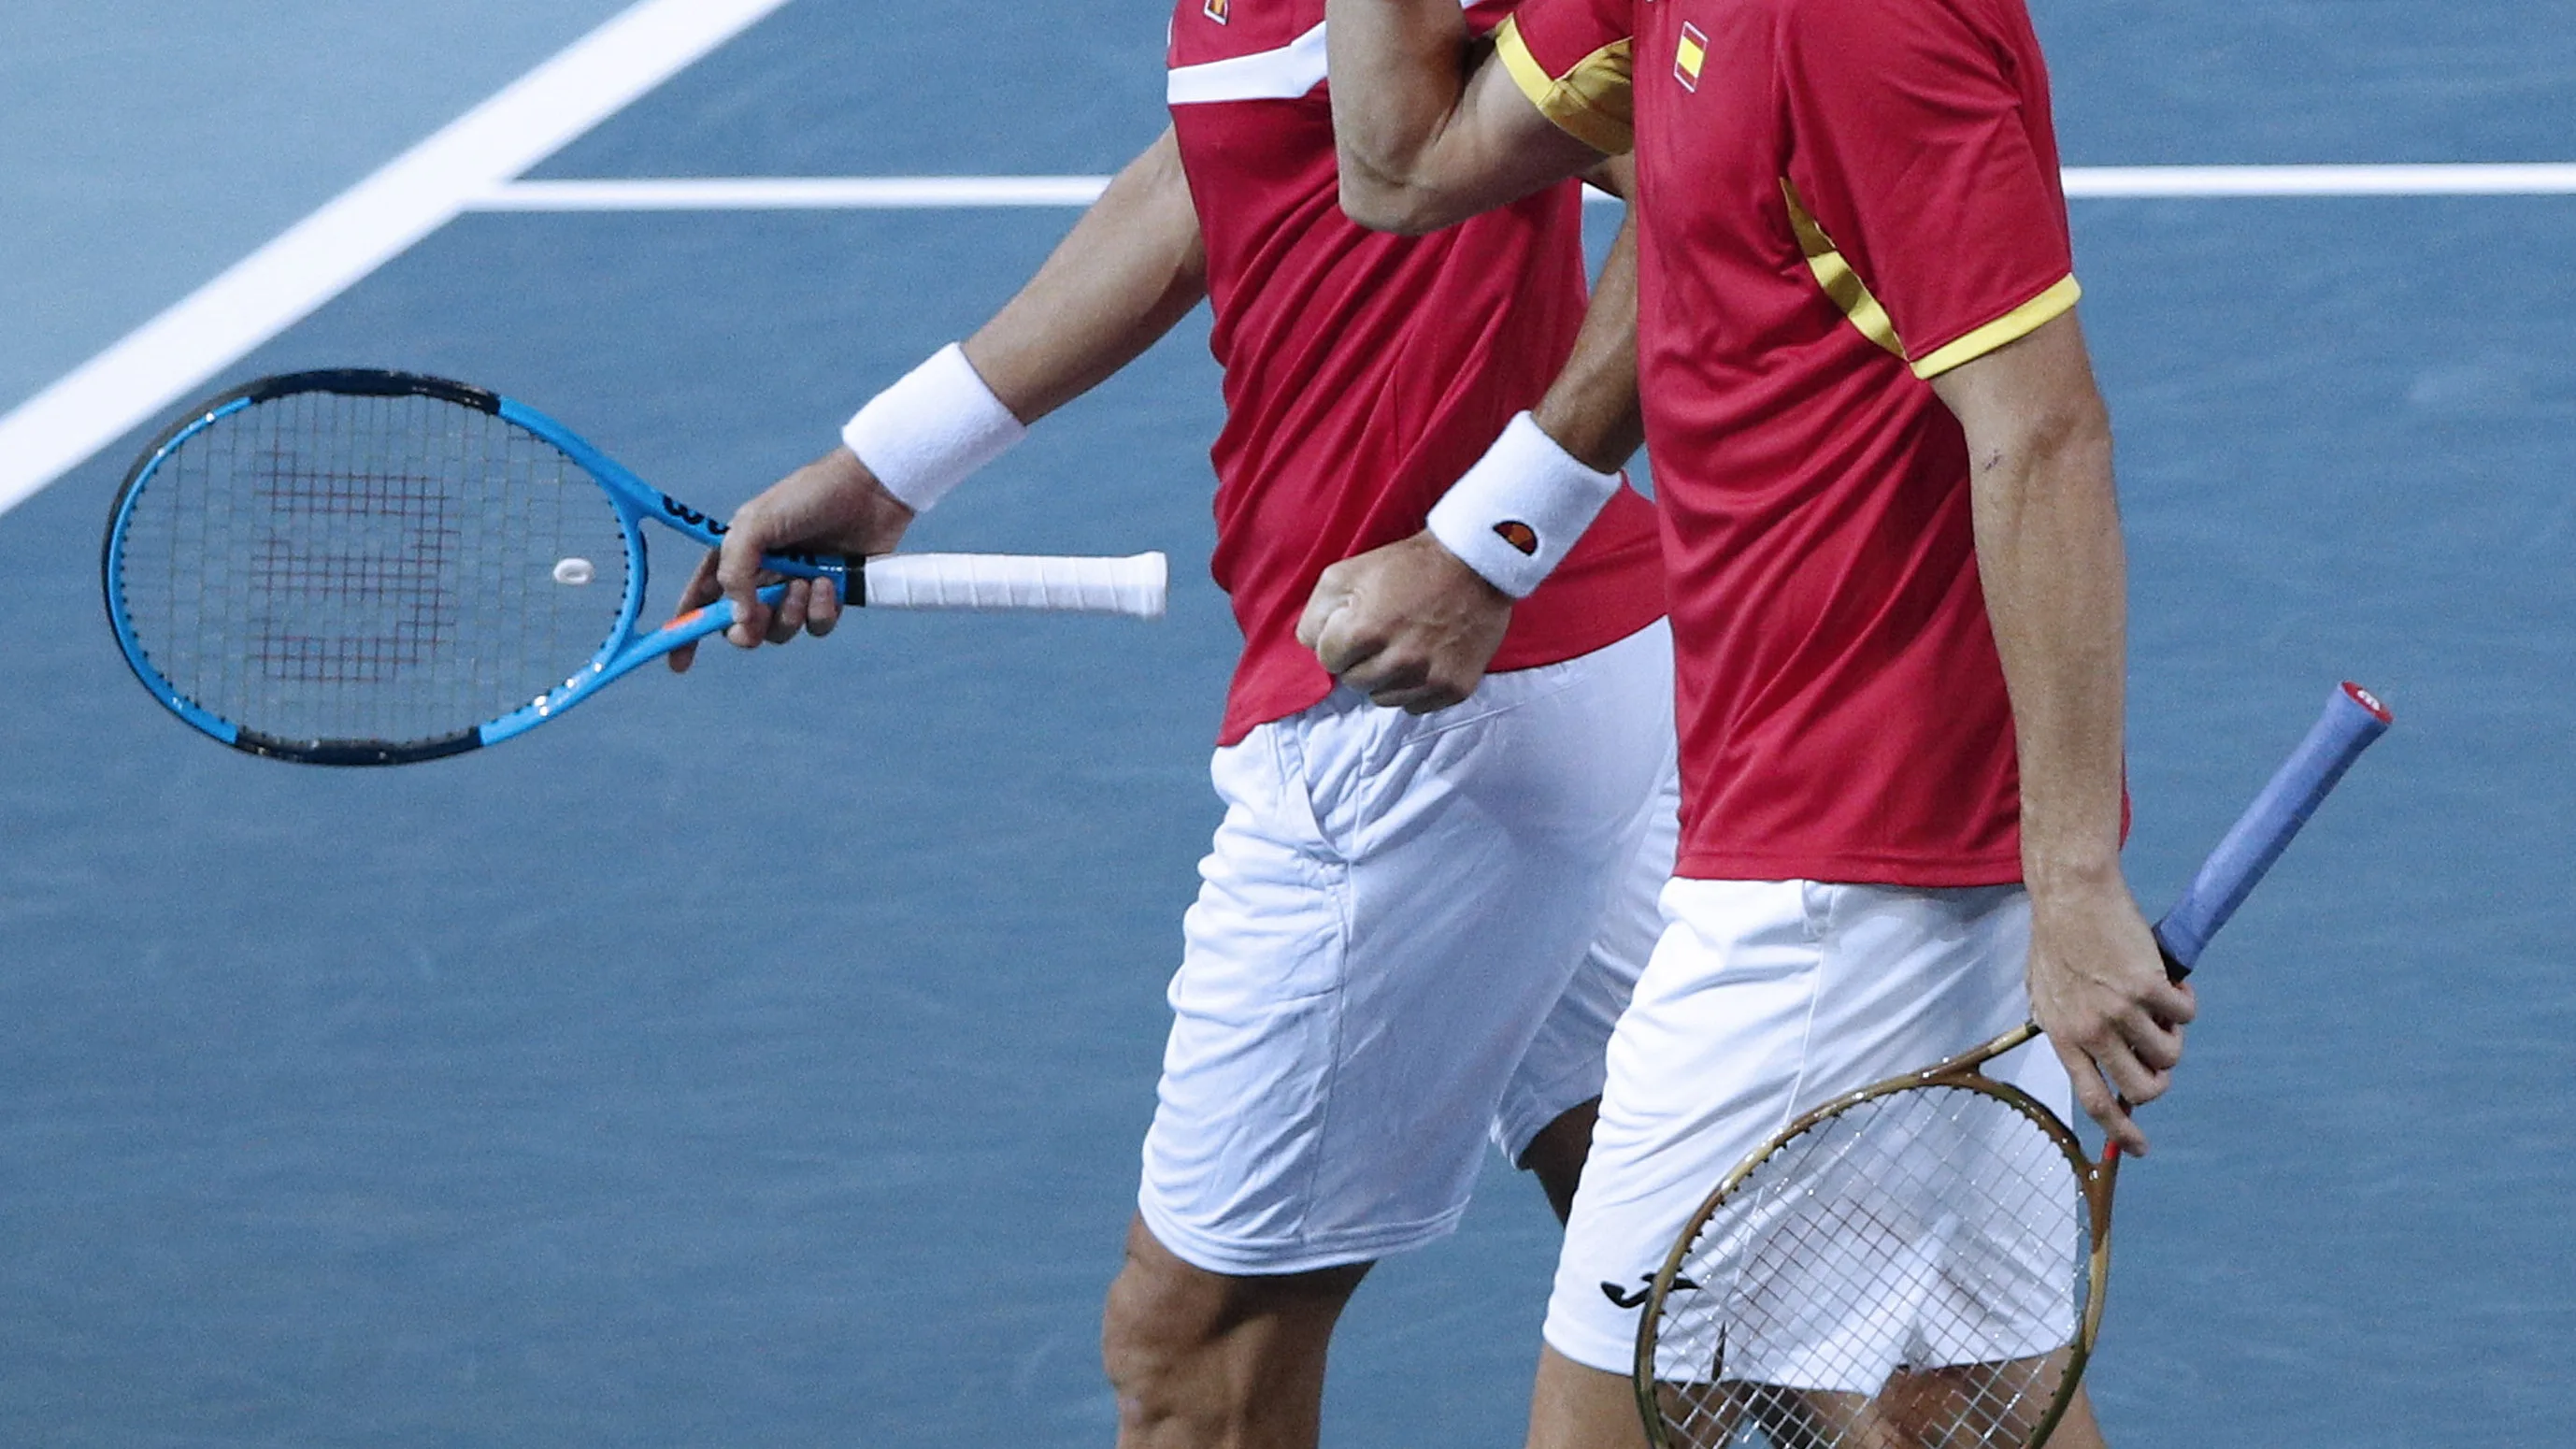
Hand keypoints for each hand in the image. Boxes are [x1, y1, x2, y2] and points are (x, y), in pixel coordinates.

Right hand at [667, 447, 916, 672]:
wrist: (868, 490)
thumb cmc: (808, 497)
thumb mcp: (756, 524)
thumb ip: (736, 571)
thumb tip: (739, 618)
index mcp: (737, 554)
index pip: (703, 597)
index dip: (687, 629)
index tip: (678, 661)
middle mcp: (764, 575)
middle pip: (741, 627)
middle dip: (747, 630)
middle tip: (760, 616)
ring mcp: (797, 587)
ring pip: (780, 632)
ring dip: (789, 614)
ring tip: (804, 583)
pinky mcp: (830, 596)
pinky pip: (816, 626)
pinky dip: (820, 611)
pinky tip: (829, 584)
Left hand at [1295, 530, 1511, 710]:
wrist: (1475, 566)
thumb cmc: (1407, 565)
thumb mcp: (1346, 572)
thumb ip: (1316, 612)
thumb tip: (1311, 646)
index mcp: (1367, 630)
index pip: (1327, 660)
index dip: (1337, 641)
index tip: (1355, 627)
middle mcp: (1399, 659)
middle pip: (1353, 683)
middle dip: (1359, 661)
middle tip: (1380, 635)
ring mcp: (1429, 677)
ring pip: (1382, 698)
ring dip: (1384, 678)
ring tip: (1402, 647)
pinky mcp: (1454, 688)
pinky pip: (1414, 706)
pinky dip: (1413, 688)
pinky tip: (1423, 660)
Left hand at [2023, 873, 2197, 1155]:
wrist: (2071, 893)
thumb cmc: (2057, 939)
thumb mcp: (2045, 992)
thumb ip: (2065, 1027)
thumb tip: (2089, 1061)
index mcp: (2062, 1036)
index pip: (2092, 1101)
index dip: (2120, 1131)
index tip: (2139, 1148)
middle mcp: (2090, 1030)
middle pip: (2142, 1088)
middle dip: (2160, 1081)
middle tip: (2161, 1056)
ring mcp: (2120, 1010)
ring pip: (2169, 1054)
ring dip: (2174, 1037)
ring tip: (2161, 1008)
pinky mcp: (2148, 986)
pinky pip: (2185, 1014)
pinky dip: (2186, 1003)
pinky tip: (2174, 983)